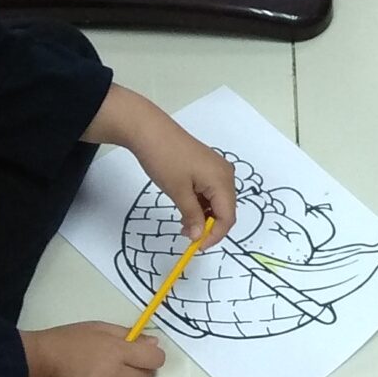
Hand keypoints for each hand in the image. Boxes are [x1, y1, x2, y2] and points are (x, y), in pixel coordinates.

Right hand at [21, 321, 164, 376]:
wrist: (30, 365)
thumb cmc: (63, 342)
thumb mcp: (96, 328)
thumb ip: (127, 336)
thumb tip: (153, 346)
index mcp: (116, 352)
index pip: (155, 361)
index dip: (152, 358)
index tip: (142, 357)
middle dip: (137, 372)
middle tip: (118, 366)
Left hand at [133, 117, 236, 247]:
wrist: (150, 130)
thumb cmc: (165, 159)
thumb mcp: (178, 192)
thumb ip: (192, 216)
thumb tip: (199, 237)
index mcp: (222, 181)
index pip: (228, 217)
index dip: (215, 236)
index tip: (197, 246)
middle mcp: (226, 175)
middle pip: (225, 210)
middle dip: (210, 227)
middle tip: (189, 236)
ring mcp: (217, 169)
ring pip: (217, 202)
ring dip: (204, 216)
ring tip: (184, 224)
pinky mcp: (207, 167)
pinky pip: (210, 192)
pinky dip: (200, 204)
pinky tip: (186, 210)